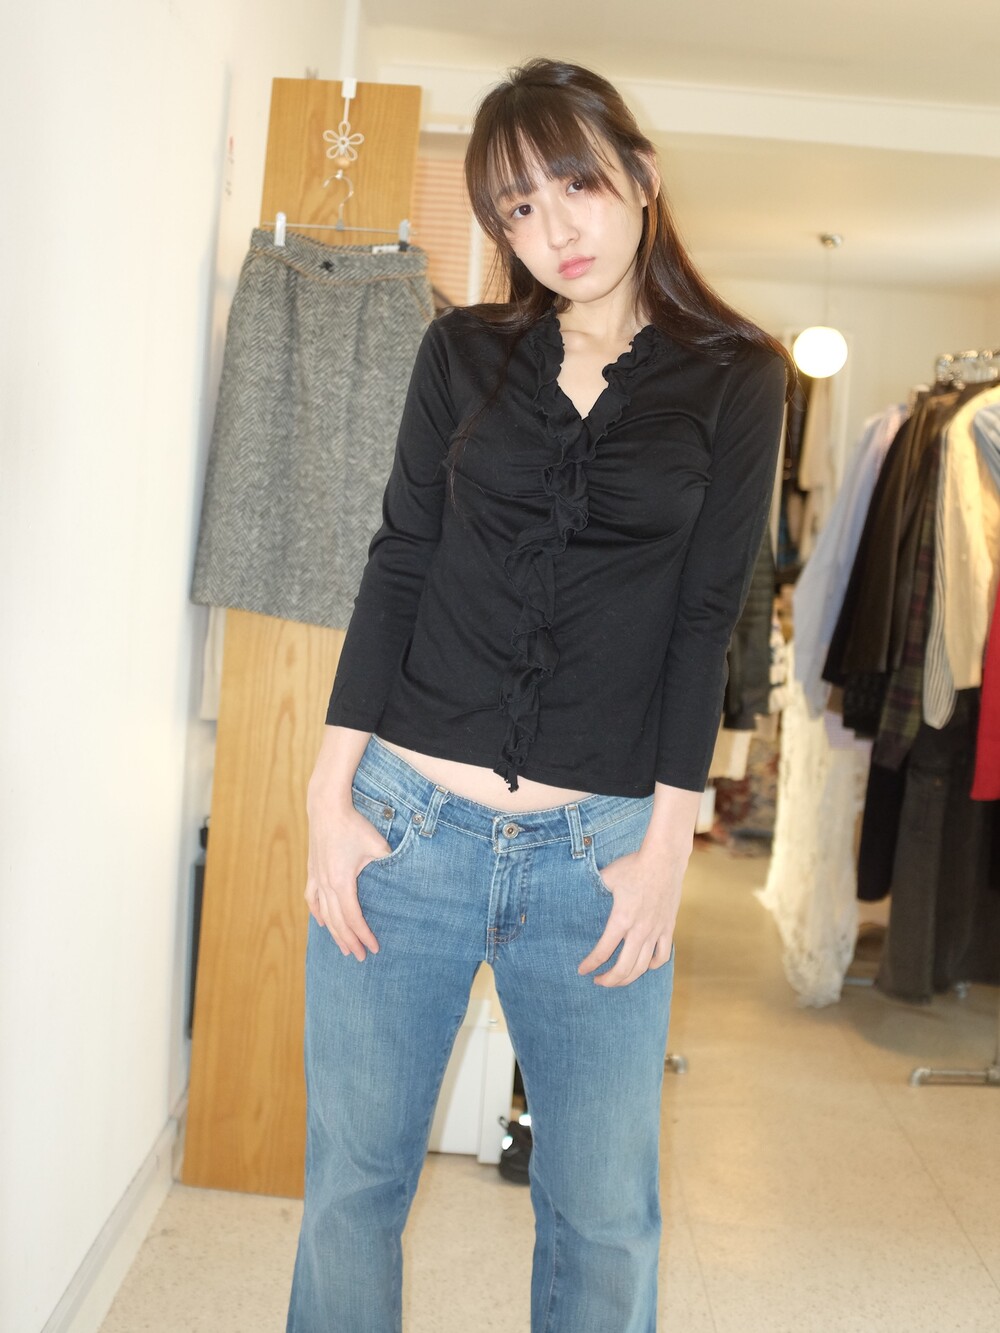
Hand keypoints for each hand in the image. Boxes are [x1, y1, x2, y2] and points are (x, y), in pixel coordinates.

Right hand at [305, 798, 390, 961]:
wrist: (326, 807)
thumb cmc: (353, 825)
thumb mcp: (378, 846)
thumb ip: (389, 865)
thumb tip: (405, 878)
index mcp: (341, 882)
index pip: (353, 918)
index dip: (363, 935)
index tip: (374, 948)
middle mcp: (326, 885)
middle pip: (338, 922)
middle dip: (350, 941)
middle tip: (361, 957)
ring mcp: (317, 878)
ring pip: (324, 914)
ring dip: (334, 933)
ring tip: (343, 948)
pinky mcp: (313, 871)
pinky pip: (312, 899)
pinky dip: (317, 913)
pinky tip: (321, 923)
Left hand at [577, 848, 682, 986]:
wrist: (664, 860)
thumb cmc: (633, 866)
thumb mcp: (607, 877)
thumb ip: (592, 888)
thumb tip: (574, 890)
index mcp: (621, 919)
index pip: (602, 951)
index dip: (590, 964)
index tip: (582, 971)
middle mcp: (639, 930)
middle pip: (624, 969)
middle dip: (609, 980)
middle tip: (598, 981)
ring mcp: (656, 931)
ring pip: (642, 967)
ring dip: (628, 979)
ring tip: (617, 979)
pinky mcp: (668, 928)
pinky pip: (661, 956)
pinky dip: (651, 965)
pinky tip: (643, 965)